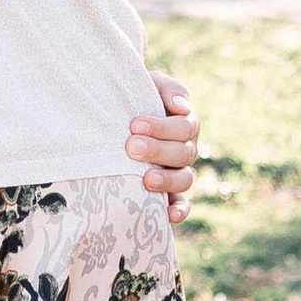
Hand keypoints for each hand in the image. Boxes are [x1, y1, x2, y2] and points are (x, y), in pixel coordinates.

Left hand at [132, 68, 198, 223]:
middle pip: (183, 154)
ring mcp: (178, 173)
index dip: (162, 127)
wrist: (115, 115)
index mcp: (184, 125)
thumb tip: (181, 108)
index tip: (134, 124)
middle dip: (158, 150)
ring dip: (167, 180)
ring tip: (146, 179)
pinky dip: (179, 211)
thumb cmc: (134, 97)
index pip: (184, 128)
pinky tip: (168, 216)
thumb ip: (167, 90)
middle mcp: (185, 150)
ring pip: (185, 179)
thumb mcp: (149, 85)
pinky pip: (181, 205)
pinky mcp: (168, 194)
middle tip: (131, 147)